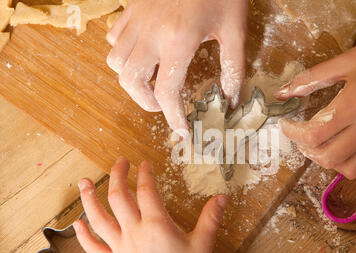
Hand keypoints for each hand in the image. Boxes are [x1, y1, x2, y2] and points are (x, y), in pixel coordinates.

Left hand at [74, 157, 227, 252]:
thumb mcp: (203, 245)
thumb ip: (211, 219)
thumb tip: (221, 198)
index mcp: (156, 225)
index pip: (147, 190)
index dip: (145, 173)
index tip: (145, 164)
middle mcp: (135, 233)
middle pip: (119, 197)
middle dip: (117, 175)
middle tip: (120, 162)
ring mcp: (122, 247)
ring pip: (99, 219)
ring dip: (89, 199)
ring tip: (84, 183)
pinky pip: (95, 248)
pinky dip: (84, 236)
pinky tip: (77, 224)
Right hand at [106, 0, 247, 135]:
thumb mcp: (235, 29)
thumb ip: (233, 67)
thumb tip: (231, 99)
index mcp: (178, 41)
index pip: (167, 92)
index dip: (174, 118)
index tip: (182, 131)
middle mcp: (151, 33)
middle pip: (131, 81)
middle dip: (146, 102)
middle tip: (163, 105)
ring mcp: (137, 19)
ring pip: (116, 61)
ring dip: (132, 78)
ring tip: (151, 80)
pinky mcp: (131, 7)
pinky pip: (115, 38)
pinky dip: (124, 52)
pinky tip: (143, 52)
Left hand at [277, 7, 355, 179]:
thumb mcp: (348, 60)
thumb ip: (312, 78)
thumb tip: (284, 92)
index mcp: (355, 103)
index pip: (313, 134)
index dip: (292, 134)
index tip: (287, 126)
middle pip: (328, 157)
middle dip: (307, 150)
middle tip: (303, 138)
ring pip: (352, 170)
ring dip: (331, 162)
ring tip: (326, 146)